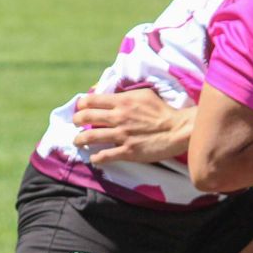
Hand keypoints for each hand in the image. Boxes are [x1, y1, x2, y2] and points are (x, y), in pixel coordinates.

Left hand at [72, 89, 193, 164]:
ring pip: (90, 137)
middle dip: (76, 121)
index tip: (79, 108)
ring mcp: (122, 135)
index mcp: (122, 102)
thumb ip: (125, 95)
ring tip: (78, 142)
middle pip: (86, 118)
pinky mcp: (128, 151)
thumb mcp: (144, 95)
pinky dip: (96, 158)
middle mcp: (118, 117)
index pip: (92, 100)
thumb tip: (111, 95)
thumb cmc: (162, 111)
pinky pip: (105, 155)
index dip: (81, 104)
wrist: (177, 130)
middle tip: (75, 124)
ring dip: (80, 140)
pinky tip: (94, 158)